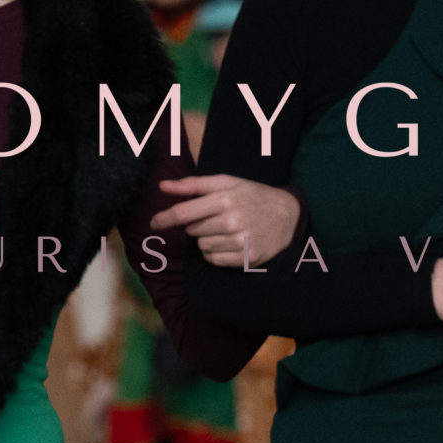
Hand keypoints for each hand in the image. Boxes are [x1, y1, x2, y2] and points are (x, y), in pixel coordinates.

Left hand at [150, 175, 300, 266]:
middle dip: (197, 225)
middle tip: (216, 217)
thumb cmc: (252, 195)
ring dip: (207, 239)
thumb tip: (163, 186)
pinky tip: (230, 242)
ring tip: (227, 229)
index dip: (164, 219)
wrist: (288, 215)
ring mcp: (241, 241)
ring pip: (202, 247)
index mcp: (225, 198)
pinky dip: (215, 253)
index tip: (154, 223)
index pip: (184, 213)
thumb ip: (193, 185)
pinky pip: (214, 260)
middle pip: (192, 231)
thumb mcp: (226, 183)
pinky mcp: (247, 258)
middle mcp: (232, 221)